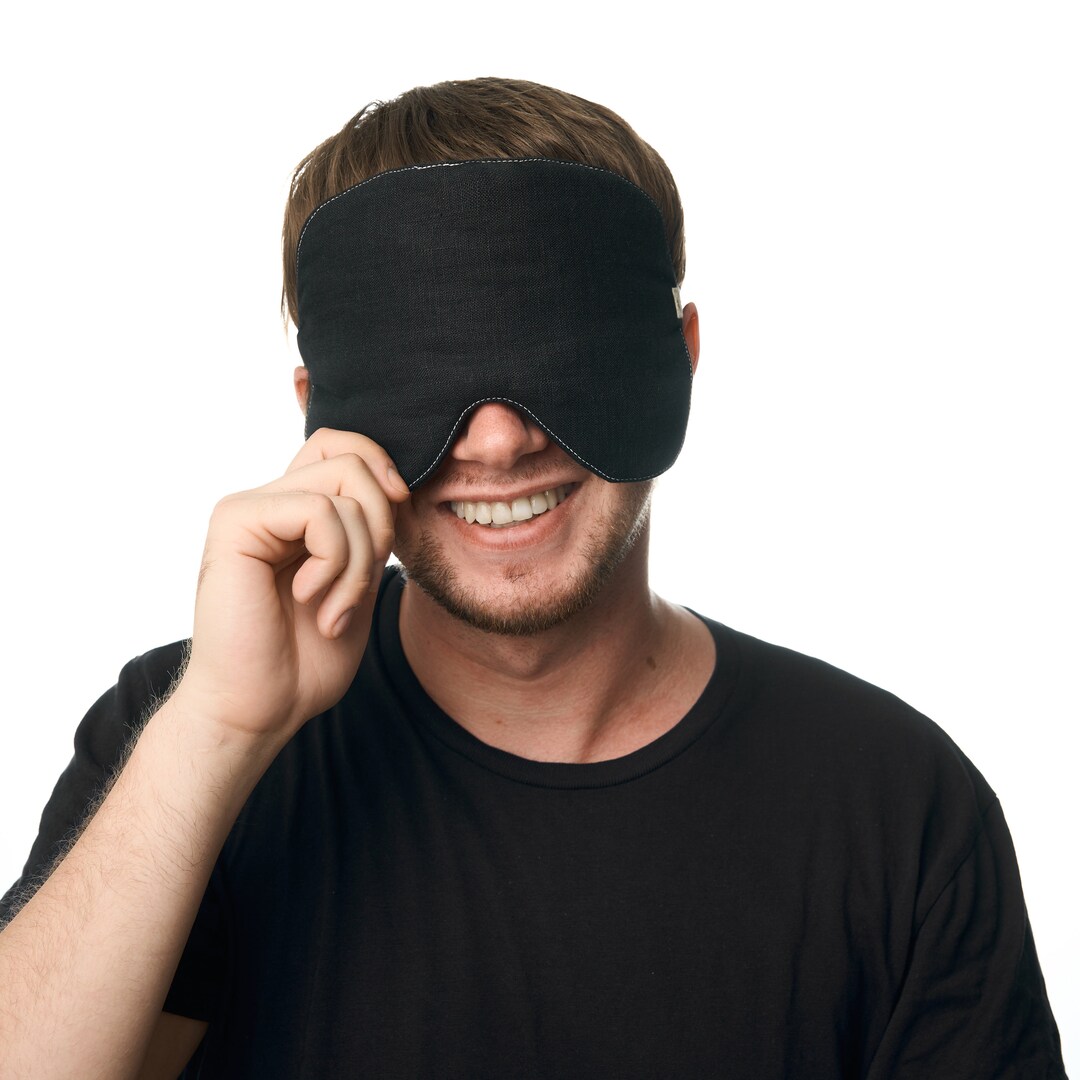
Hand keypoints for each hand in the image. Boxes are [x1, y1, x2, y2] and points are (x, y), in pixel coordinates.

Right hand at [175, 429, 410, 744]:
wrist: (259, 708)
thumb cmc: (304, 660)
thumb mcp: (357, 583)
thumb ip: (368, 533)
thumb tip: (395, 485)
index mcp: (296, 512)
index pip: (343, 446)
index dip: (381, 470)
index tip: (392, 529)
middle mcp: (270, 501)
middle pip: (353, 458)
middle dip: (381, 525)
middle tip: (361, 586)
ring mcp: (250, 507)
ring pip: (345, 484)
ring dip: (358, 560)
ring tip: (333, 609)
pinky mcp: (236, 521)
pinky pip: (319, 510)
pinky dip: (335, 561)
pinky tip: (311, 599)